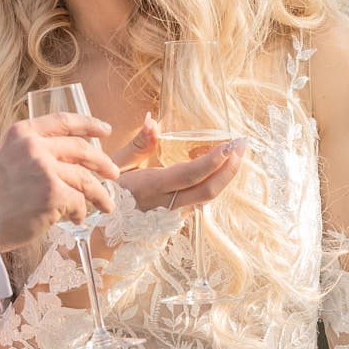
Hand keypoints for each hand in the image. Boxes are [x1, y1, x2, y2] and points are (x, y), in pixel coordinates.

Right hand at [0, 113, 120, 251]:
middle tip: (113, 173)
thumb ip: (33, 151)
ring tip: (107, 205)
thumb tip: (69, 158)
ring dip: (99, 193)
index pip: (63, 120)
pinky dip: (80, 212)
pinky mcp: (54, 193)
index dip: (89, 123)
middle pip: (81, 149)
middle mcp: (34, 146)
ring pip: (84, 178)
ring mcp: (45, 168)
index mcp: (22, 133)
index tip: (105, 129)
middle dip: (102, 162)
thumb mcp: (8, 159)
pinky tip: (77, 219)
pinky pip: (78, 200)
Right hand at [114, 120, 247, 211]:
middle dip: (230, 169)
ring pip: (208, 197)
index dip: (211, 162)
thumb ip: (138, 143)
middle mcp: (167, 203)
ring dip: (226, 175)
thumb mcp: (118, 164)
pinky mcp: (178, 217)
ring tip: (237, 153)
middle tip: (243, 146)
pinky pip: (201, 199)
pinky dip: (214, 181)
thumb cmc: (110, 191)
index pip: (189, 175)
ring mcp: (175, 214)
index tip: (228, 146)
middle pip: (208, 191)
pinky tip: (220, 166)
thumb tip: (152, 120)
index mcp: (152, 187)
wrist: (105, 228)